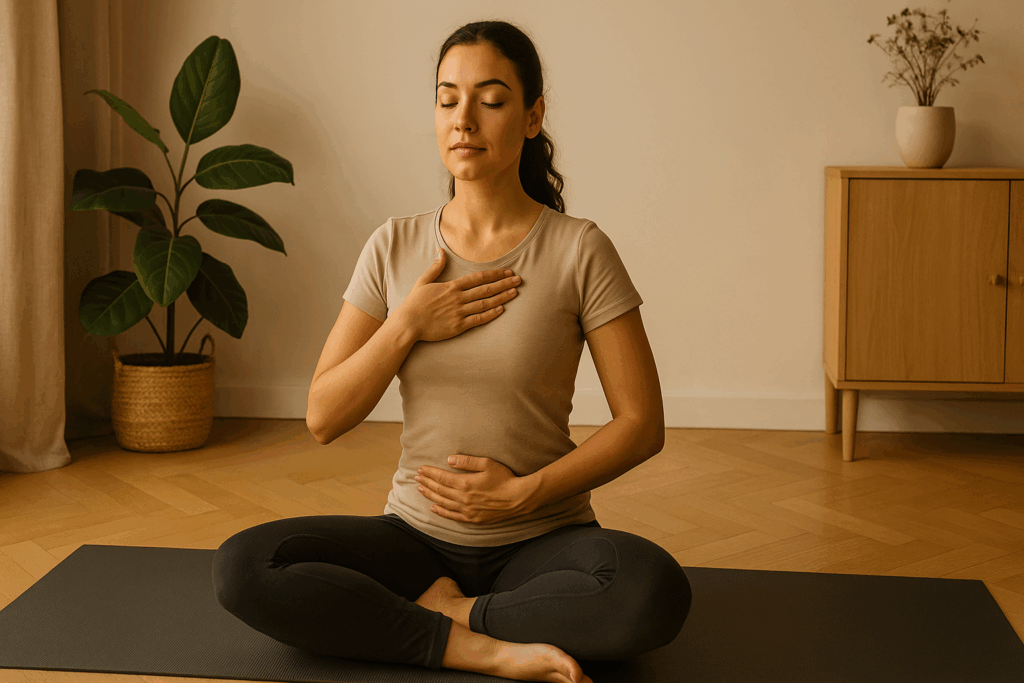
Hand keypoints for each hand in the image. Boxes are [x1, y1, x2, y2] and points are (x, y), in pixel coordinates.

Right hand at [396, 249, 520, 342]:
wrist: (408, 323)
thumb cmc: (414, 303)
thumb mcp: (423, 281)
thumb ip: (435, 267)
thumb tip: (441, 251)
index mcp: (451, 286)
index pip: (478, 278)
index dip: (494, 274)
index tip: (507, 271)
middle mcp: (458, 298)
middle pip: (486, 289)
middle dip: (503, 283)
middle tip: (518, 280)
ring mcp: (459, 312)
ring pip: (485, 303)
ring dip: (501, 297)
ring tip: (514, 292)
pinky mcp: (458, 326)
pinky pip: (478, 319)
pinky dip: (491, 314)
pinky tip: (501, 309)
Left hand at [415, 454, 532, 524]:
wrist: (518, 499)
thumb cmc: (505, 478)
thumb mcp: (487, 464)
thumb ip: (467, 462)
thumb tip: (449, 459)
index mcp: (465, 483)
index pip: (442, 477)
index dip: (430, 473)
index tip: (420, 469)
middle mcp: (463, 498)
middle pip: (439, 490)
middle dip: (427, 482)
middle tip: (416, 478)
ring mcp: (467, 510)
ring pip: (443, 503)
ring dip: (430, 495)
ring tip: (420, 490)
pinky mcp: (473, 519)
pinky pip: (452, 516)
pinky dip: (441, 512)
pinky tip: (434, 508)